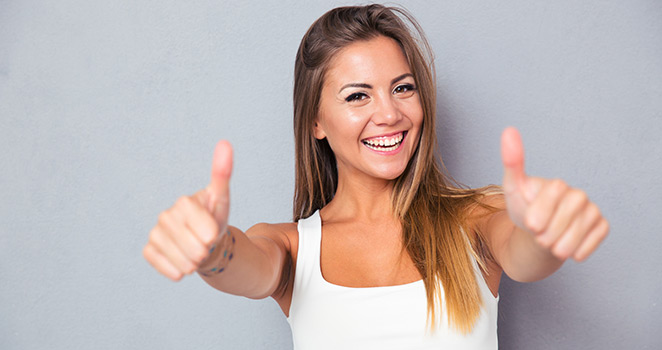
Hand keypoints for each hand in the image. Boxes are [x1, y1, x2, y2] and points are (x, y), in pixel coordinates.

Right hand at [143, 141, 233, 280]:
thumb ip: (222, 173)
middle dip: (206, 252)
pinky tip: (183, 264)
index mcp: (184, 202)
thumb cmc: (214, 219)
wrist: (203, 242)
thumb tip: (225, 142)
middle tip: (205, 244)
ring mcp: (156, 232)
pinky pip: (164, 266)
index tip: (213, 232)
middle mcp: (166, 215)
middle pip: (195, 248)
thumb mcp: (222, 199)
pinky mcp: (149, 249)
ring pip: (182, 261)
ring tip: (196, 254)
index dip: (213, 235)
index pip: (206, 230)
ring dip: (194, 263)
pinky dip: (176, 270)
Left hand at [500, 127, 608, 260]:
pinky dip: (578, 250)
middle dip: (548, 232)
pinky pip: (594, 240)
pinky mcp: (601, 226)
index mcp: (557, 185)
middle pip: (567, 215)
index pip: (555, 192)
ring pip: (579, 231)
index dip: (541, 212)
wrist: (535, 236)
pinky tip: (568, 250)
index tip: (530, 224)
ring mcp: (591, 210)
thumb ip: (512, 161)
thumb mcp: (512, 189)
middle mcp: (578, 195)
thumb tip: (509, 130)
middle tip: (538, 235)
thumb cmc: (524, 210)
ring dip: (560, 244)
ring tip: (549, 244)